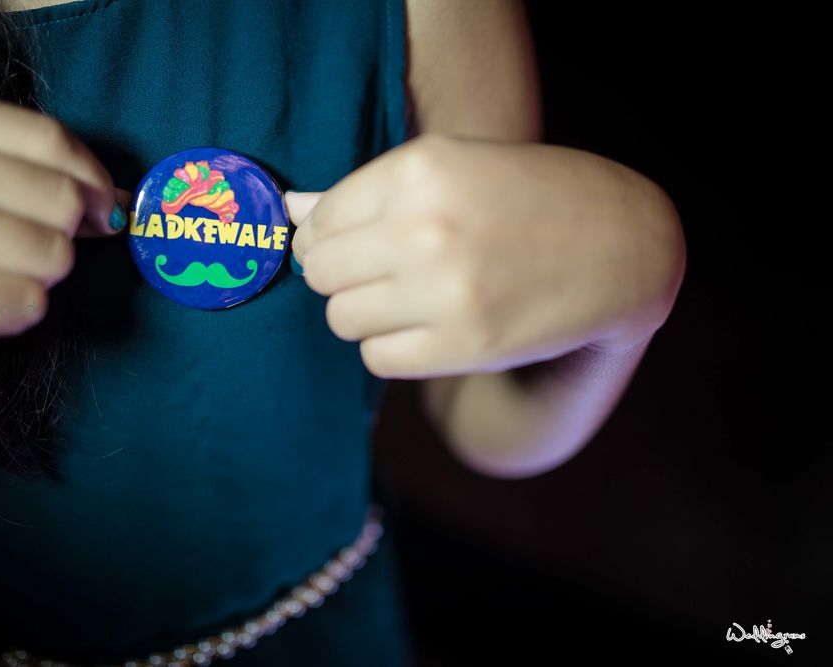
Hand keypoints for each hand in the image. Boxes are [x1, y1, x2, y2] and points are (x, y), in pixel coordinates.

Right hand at [0, 84, 128, 395]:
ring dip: (34, 276)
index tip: (103, 206)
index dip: (92, 178)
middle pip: (61, 198)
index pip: (48, 138)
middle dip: (58, 236)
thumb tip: (113, 201)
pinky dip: (15, 313)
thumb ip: (14, 169)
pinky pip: (28, 302)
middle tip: (13, 252)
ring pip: (54, 254)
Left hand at [286, 134, 684, 378]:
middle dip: (338, 277)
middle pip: (321, 273)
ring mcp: (444, 291)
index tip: (343, 247)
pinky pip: (378, 357)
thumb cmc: (528, 198)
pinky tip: (426, 327)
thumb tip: (289, 212)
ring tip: (406, 299)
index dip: (322, 238)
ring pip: (342, 319)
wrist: (620, 246)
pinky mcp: (463, 345)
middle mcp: (425, 228)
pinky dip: (392, 347)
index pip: (319, 220)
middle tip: (376, 275)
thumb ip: (368, 193)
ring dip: (364, 314)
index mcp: (419, 171)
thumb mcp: (454, 167)